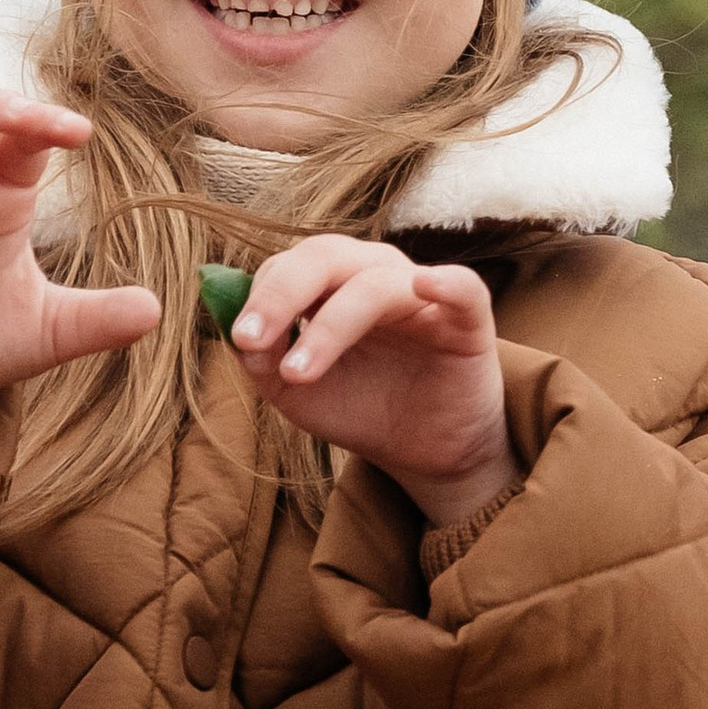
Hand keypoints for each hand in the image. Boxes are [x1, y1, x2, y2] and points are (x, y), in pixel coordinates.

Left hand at [227, 236, 517, 526]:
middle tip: (252, 339)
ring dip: (331, 325)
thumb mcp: (298, 393)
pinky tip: (425, 286)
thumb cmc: (359, 407)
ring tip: (299, 373)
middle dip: (282, 295)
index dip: (260, 297)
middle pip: (324, 257)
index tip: (240, 340)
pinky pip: (463, 288)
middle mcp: (373, 275)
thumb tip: (240, 335)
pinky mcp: (468, 319)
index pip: (289, 267)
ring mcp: (421, 293)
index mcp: (330, 284)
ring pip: (375, 285)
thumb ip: (264, 362)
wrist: (422, 451)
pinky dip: (446, 283)